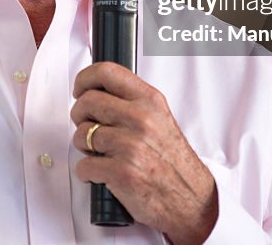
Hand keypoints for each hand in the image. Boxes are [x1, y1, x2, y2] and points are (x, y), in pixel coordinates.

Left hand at [71, 62, 217, 244]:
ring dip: (83, 146)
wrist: (191, 199)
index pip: (107, 72)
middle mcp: (141, 119)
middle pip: (87, 102)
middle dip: (80, 115)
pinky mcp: (121, 172)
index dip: (85, 78)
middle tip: (87, 125)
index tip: (79, 89)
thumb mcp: (160, 119)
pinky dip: (87, 172)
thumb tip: (97, 92)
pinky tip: (101, 173)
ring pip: (82, 134)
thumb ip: (132, 102)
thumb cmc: (173, 162)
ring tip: (99, 153)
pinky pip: (84, 165)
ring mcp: (131, 145)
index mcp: (150, 101)